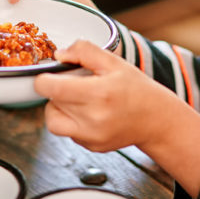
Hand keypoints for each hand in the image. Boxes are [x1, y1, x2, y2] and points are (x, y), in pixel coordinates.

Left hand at [34, 40, 169, 151]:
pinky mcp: (91, 147)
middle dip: (57, 91)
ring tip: (79, 100)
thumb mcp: (114, 62)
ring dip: (59, 108)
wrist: (156, 119)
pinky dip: (71, 121)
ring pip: (53, 121)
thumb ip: (84, 51)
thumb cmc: (136, 89)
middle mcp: (93, 119)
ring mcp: (91, 137)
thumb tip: (59, 55)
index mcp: (98, 94)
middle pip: (51, 102)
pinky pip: (67, 132)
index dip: (44, 79)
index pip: (51, 88)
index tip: (51, 75)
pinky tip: (90, 113)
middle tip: (76, 84)